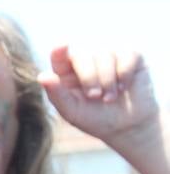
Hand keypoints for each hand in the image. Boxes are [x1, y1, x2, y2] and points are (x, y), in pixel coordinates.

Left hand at [40, 47, 160, 150]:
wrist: (126, 126)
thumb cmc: (94, 118)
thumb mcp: (72, 111)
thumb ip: (57, 95)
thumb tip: (42, 76)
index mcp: (66, 71)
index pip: (59, 56)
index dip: (59, 50)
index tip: (60, 47)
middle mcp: (86, 58)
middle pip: (83, 55)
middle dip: (89, 77)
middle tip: (94, 96)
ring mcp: (109, 54)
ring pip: (105, 54)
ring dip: (107, 81)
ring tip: (109, 98)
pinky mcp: (131, 55)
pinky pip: (127, 56)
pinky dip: (124, 75)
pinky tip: (123, 88)